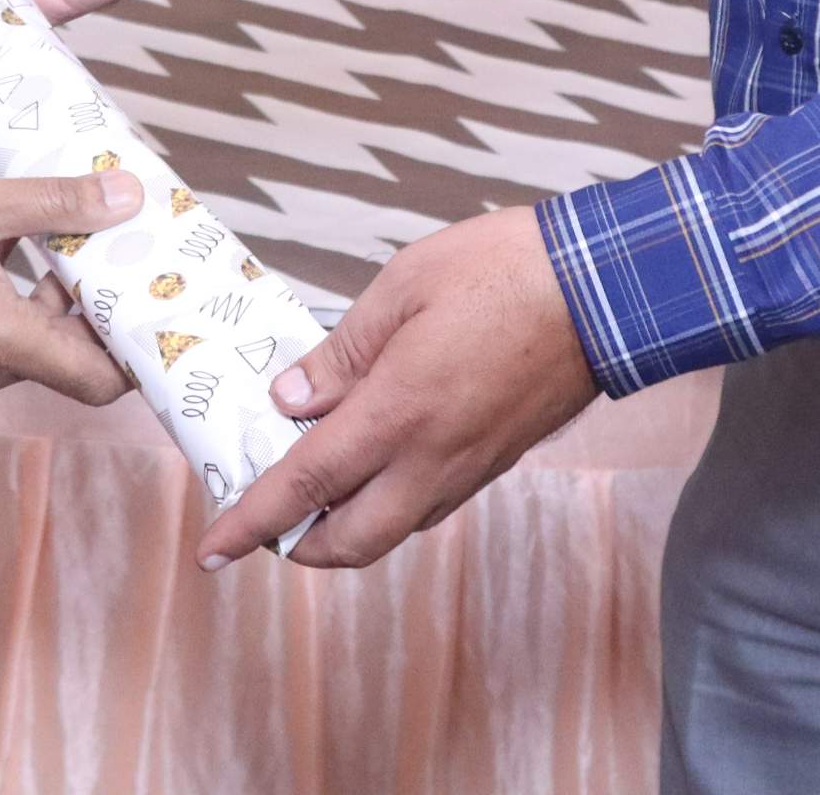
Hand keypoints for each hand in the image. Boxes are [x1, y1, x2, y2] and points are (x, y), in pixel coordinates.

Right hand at [0, 166, 142, 402]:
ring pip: (28, 341)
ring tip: (65, 227)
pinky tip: (5, 239)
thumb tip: (126, 198)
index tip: (156, 299)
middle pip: (68, 356)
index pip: (99, 381)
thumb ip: (51, 202)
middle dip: (97, 302)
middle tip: (120, 244)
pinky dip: (12, 296)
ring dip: (51, 292)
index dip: (137, 348)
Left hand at [196, 205, 600, 569]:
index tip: (212, 547)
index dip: (252, 521)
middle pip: (350, 540)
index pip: (307, 483)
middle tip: (263, 519)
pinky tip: (374, 464)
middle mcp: (433, 458)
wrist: (607, 290)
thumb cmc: (505, 271)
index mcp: (399, 411)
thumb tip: (291, 399)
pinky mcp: (497, 460)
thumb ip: (341, 352)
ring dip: (345, 529)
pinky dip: (388, 505)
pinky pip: (429, 506)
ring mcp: (470, 466)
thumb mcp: (403, 287)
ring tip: (311, 489)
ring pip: (393, 531)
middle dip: (298, 545)